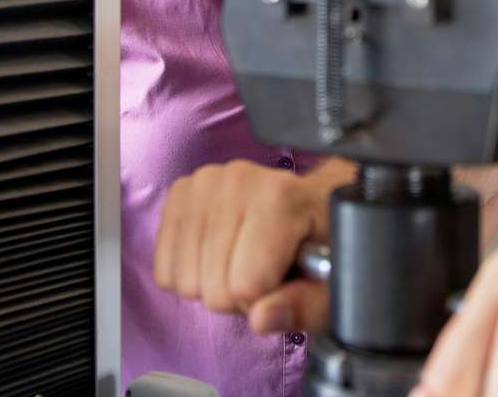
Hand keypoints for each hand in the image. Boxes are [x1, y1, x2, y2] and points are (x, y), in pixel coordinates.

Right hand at [153, 158, 344, 332]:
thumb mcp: (332, 282)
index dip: (266, 301)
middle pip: (213, 289)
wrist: (306, 205)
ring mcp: (202, 183)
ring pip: (185, 282)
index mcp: (280, 195)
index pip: (246, 285)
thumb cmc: (321, 243)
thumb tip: (261, 319)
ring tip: (244, 261)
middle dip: (240, 296)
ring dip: (213, 287)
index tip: (284, 281)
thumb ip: (307, 305)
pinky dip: (190, 276)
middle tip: (265, 272)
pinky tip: (218, 255)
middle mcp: (236, 179)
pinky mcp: (178, 194)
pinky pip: (165, 270)